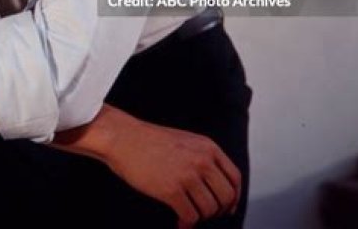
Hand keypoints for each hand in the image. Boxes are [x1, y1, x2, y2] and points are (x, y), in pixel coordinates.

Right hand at [105, 112, 240, 226]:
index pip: (234, 177)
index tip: (228, 207)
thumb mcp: (184, 140)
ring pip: (209, 210)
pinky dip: (187, 224)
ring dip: (200, 217)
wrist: (123, 137)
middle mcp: (201, 160)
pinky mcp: (172, 190)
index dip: (234, 197)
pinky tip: (179, 222)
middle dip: (218, 210)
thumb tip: (215, 183)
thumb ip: (202, 157)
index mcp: (207, 147)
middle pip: (226, 197)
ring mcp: (187, 175)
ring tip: (187, 215)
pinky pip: (191, 217)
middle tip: (205, 213)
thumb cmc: (148, 139)